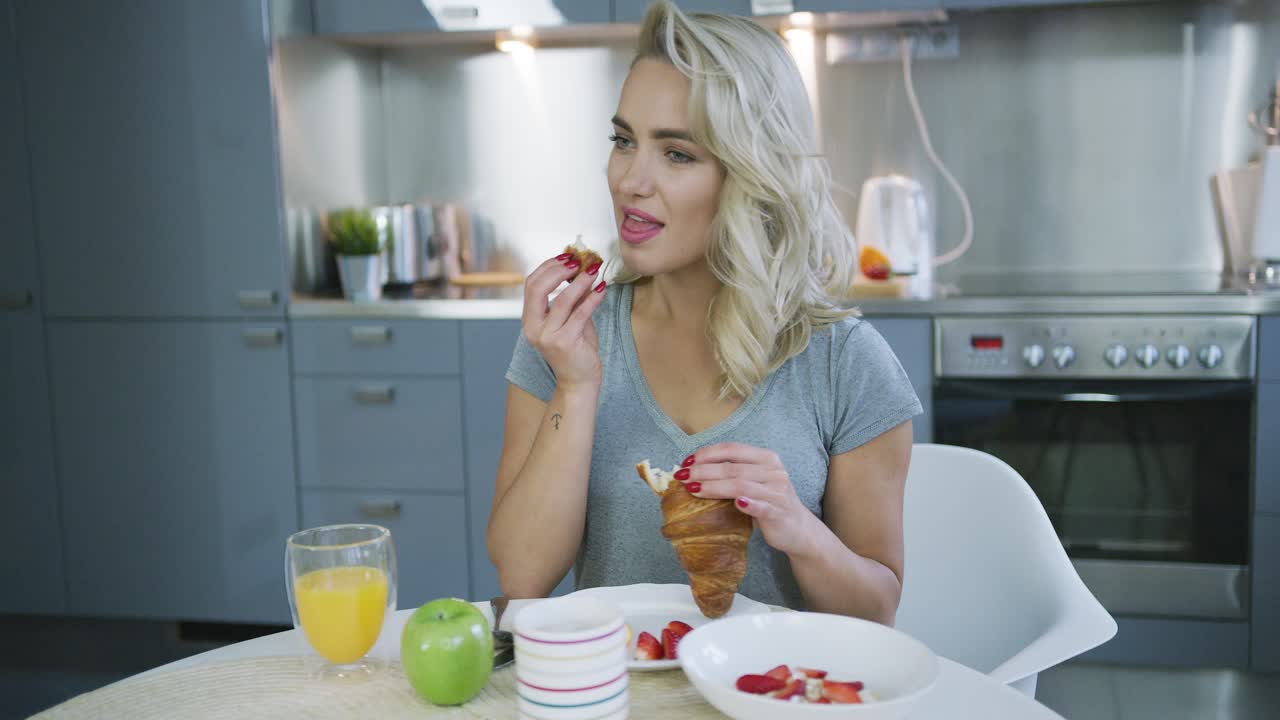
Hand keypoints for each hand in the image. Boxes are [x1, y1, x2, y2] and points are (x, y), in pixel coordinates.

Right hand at [520, 251, 606, 392]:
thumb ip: (572, 299)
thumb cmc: (575, 350)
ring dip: (579, 281)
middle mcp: (533, 328)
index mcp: (529, 320)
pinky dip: (592, 298)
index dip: (548, 267)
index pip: (531, 285)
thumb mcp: (570, 320)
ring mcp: (548, 336)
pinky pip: (580, 314)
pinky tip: (602, 289)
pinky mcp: (565, 342)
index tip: (567, 257)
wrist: (578, 382)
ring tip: (593, 270)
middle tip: (578, 261)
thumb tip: (582, 270)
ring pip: (561, 300)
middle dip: (558, 270)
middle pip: (537, 288)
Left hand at [676, 442, 815, 555]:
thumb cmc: (769, 502)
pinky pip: (762, 506)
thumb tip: (694, 470)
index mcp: (767, 458)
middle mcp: (774, 471)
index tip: (686, 462)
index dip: (707, 454)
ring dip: (714, 487)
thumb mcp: (754, 482)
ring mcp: (778, 492)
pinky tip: (735, 504)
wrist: (798, 529)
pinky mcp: (779, 512)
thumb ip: (733, 473)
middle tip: (682, 476)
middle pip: (733, 468)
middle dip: (704, 471)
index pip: (732, 449)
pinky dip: (748, 504)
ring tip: (692, 490)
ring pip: (741, 485)